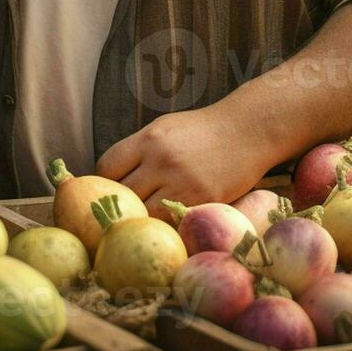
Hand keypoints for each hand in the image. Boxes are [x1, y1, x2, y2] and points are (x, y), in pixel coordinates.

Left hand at [96, 103, 281, 217]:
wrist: (248, 129)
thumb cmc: (203, 130)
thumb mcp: (165, 128)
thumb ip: (139, 150)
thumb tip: (110, 178)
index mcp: (149, 139)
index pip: (107, 167)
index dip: (104, 181)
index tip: (110, 188)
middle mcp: (162, 160)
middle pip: (123, 194)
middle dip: (122, 202)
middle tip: (126, 209)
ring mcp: (183, 182)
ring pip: (145, 213)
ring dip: (144, 217)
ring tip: (147, 217)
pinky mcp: (202, 199)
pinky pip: (172, 220)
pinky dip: (167, 222)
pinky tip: (169, 219)